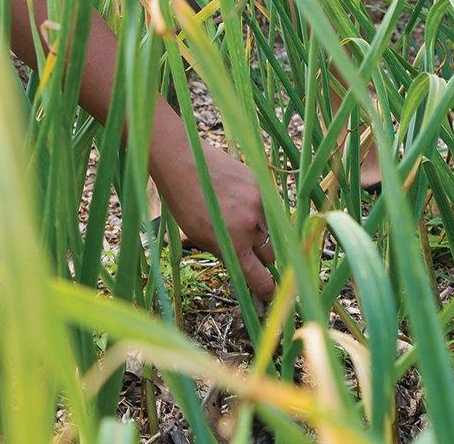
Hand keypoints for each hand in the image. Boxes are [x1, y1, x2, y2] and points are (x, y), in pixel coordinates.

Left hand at [151, 137, 276, 301]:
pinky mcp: (261, 184)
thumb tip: (245, 267)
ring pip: (271, 228)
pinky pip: (267, 206)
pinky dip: (257, 208)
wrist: (183, 161)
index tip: (269, 294)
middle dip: (261, 256)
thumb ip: (226, 253)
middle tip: (248, 250)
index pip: (260, 278)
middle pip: (270, 253)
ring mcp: (259, 203)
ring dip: (260, 230)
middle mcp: (251, 226)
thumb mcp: (199, 236)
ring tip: (236, 217)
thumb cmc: (183, 202)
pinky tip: (237, 199)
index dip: (266, 289)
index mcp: (234, 244)